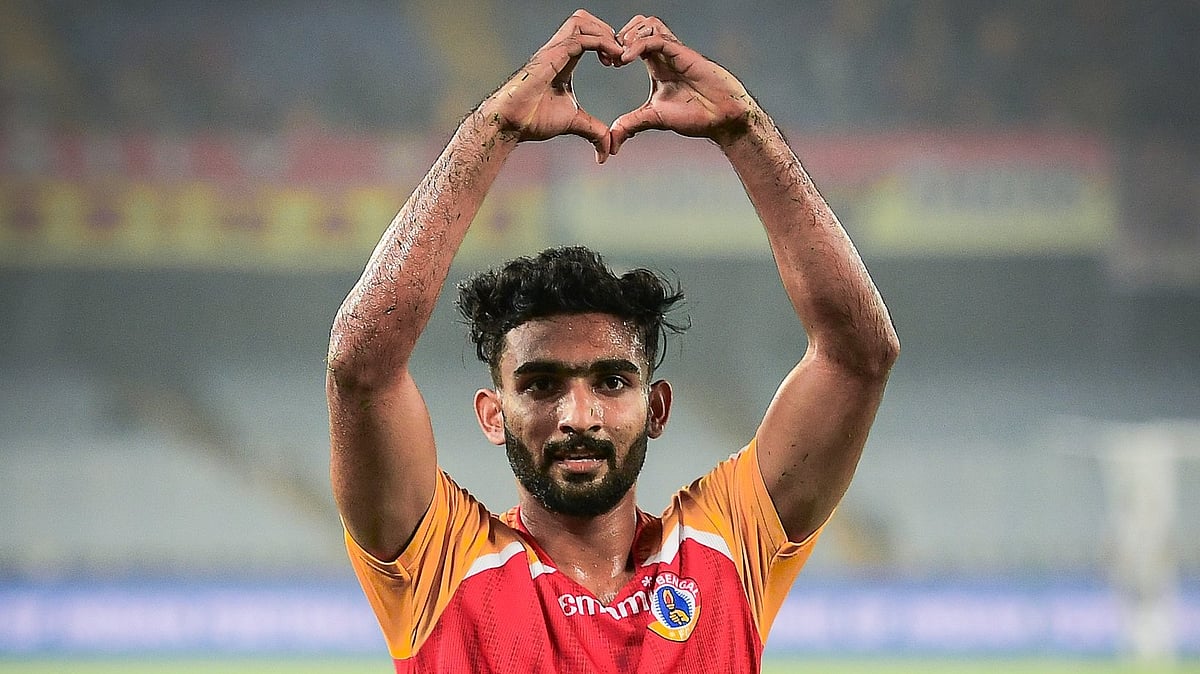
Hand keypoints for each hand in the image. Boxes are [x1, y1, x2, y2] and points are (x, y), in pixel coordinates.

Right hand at [481, 10, 622, 162]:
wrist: (511, 122)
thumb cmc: (533, 119)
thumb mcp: (573, 122)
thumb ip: (593, 131)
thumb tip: (606, 151)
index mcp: (564, 60)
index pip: (588, 34)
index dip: (607, 42)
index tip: (619, 63)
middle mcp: (559, 50)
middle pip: (585, 19)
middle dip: (607, 31)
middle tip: (619, 56)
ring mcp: (553, 50)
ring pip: (582, 20)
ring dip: (604, 33)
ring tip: (617, 56)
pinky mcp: (551, 55)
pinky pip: (581, 37)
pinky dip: (601, 43)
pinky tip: (612, 61)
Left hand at [609, 16, 757, 153]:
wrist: (721, 119)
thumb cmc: (695, 115)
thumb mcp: (654, 118)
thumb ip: (632, 124)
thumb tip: (611, 142)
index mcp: (656, 64)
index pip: (632, 40)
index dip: (615, 46)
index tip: (606, 63)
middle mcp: (665, 54)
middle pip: (639, 24)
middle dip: (619, 35)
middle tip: (609, 57)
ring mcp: (675, 52)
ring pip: (648, 24)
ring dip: (629, 36)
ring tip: (619, 58)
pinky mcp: (684, 54)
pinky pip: (657, 38)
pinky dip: (638, 45)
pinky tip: (626, 60)